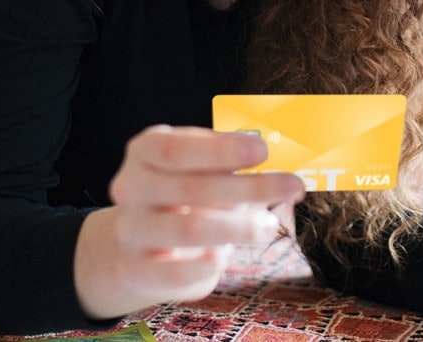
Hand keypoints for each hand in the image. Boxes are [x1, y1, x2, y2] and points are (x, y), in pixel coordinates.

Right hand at [74, 125, 304, 319]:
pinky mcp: (134, 270)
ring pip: (187, 229)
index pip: (176, 149)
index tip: (263, 150)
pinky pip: (172, 273)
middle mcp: (130, 187)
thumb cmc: (186, 191)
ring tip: (267, 224)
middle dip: (250, 187)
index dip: (221, 150)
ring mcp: (129, 230)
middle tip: (293, 186)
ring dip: (237, 227)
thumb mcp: (202, 166)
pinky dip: (205, 265)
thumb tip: (278, 167)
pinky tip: (224, 255)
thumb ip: (230, 162)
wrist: (143, 239)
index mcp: (144, 151)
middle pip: (190, 188)